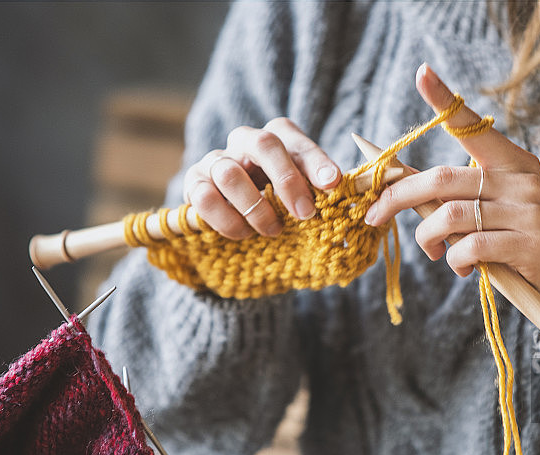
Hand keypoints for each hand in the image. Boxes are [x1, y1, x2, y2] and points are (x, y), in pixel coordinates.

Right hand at [183, 118, 340, 238]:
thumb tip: (345, 196)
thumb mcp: (306, 191)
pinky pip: (204, 198)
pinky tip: (244, 233)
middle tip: (305, 214)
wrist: (240, 214)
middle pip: (264, 144)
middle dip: (288, 181)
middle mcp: (245, 140)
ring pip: (230, 173)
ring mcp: (216, 160)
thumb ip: (323, 189)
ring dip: (255, 208)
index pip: (296, 140)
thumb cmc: (282, 199)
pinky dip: (226, 220)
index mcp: (278, 136)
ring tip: (273, 230)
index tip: (333, 184)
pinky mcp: (194, 183)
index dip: (316, 161)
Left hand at [364, 64, 539, 351]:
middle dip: (398, 197)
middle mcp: (522, 179)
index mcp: (512, 161)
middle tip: (373, 216)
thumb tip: (400, 187)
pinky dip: (454, 260)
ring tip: (432, 251)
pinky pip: (471, 247)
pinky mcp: (531, 244)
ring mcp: (529, 210)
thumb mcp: (492, 211)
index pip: (473, 125)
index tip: (421, 72)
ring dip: (427, 238)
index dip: (445, 100)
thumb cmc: (519, 244)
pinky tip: (460, 267)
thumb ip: (456, 197)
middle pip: (443, 178)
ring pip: (451, 215)